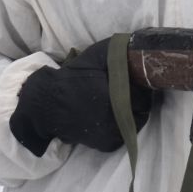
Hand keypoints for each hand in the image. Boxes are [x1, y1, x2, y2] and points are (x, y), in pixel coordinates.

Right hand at [9, 37, 154, 156]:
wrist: (48, 105)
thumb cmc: (72, 79)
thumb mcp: (92, 58)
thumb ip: (115, 53)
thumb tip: (134, 46)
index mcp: (114, 99)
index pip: (144, 98)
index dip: (141, 89)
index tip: (135, 84)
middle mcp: (115, 120)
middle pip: (142, 113)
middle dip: (138, 103)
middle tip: (129, 94)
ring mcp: (111, 135)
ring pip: (135, 125)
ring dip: (131, 115)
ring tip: (120, 105)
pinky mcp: (106, 145)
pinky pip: (124, 136)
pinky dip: (121, 127)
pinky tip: (111, 117)